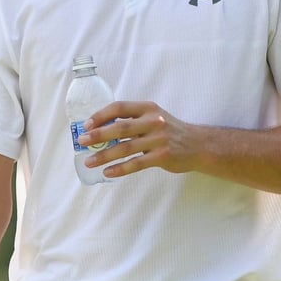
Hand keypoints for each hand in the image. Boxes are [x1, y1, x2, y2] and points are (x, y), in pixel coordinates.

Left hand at [78, 100, 200, 177]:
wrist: (199, 145)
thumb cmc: (169, 130)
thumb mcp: (154, 117)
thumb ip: (132, 120)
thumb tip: (100, 128)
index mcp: (148, 108)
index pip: (119, 107)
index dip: (101, 115)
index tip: (86, 124)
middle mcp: (153, 121)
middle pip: (120, 127)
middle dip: (98, 135)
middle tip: (81, 142)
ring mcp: (159, 139)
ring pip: (125, 148)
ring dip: (104, 156)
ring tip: (89, 162)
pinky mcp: (162, 156)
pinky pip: (136, 163)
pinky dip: (120, 169)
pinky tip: (107, 173)